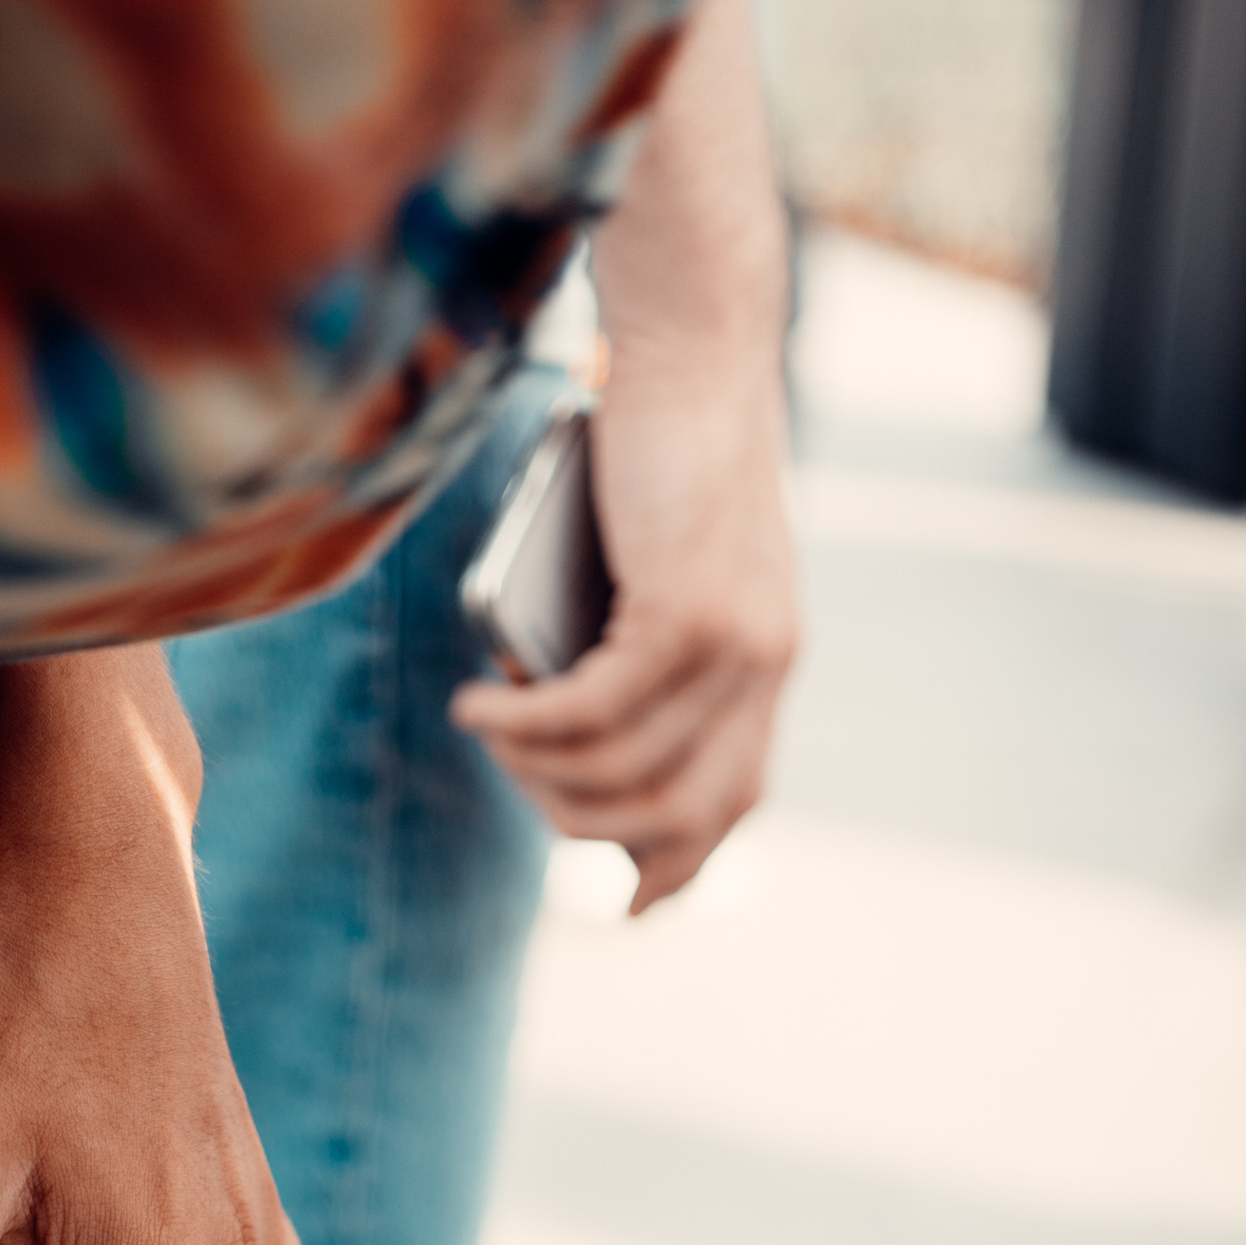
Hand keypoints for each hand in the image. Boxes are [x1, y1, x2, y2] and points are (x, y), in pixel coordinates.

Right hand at [448, 365, 795, 908]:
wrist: (693, 341)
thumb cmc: (655, 435)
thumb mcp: (651, 559)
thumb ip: (632, 639)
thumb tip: (558, 719)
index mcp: (766, 659)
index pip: (733, 802)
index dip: (680, 867)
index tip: (628, 904)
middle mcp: (764, 665)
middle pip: (675, 815)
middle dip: (581, 825)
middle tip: (514, 775)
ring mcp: (736, 644)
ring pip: (625, 772)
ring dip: (538, 771)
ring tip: (484, 727)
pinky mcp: (688, 613)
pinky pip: (594, 715)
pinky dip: (526, 725)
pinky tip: (479, 706)